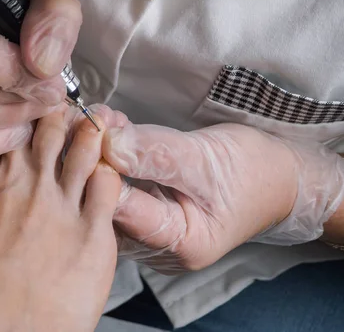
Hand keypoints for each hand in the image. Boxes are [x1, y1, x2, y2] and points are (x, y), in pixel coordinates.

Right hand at [0, 107, 124, 331]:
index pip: (7, 122)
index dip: (21, 107)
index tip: (31, 101)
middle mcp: (20, 182)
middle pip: (47, 126)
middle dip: (58, 109)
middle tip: (66, 103)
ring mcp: (58, 204)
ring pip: (83, 145)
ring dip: (90, 131)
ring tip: (95, 123)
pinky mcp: (92, 232)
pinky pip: (109, 182)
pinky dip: (109, 170)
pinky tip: (107, 170)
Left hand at [102, 122, 343, 273]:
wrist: (276, 178)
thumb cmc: (251, 170)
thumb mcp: (205, 157)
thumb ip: (156, 153)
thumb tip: (108, 142)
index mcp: (181, 243)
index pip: (122, 208)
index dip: (99, 169)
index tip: (91, 129)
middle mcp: (158, 247)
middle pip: (108, 205)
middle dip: (93, 158)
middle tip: (87, 118)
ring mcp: (149, 233)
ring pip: (109, 194)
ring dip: (99, 154)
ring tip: (95, 118)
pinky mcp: (145, 215)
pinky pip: (118, 187)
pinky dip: (110, 158)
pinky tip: (106, 130)